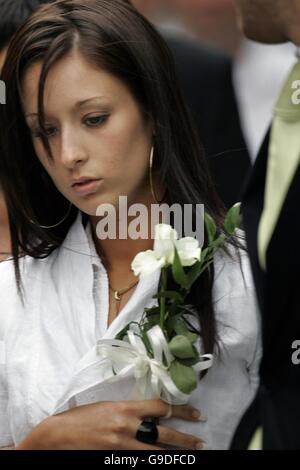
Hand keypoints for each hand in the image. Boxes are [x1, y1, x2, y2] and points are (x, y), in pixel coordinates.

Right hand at [17, 399, 205, 449]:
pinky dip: (152, 460)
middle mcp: (126, 427)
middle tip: (200, 442)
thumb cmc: (81, 417)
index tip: (196, 414)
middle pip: (163, 433)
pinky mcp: (114, 459)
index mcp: (125, 408)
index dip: (181, 411)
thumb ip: (129, 409)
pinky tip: (162, 461)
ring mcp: (121, 446)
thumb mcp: (108, 406)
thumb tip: (151, 413)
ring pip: (155, 451)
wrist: (58, 435)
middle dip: (184, 438)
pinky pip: (138, 462)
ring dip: (174, 453)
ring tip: (190, 454)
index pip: (160, 407)